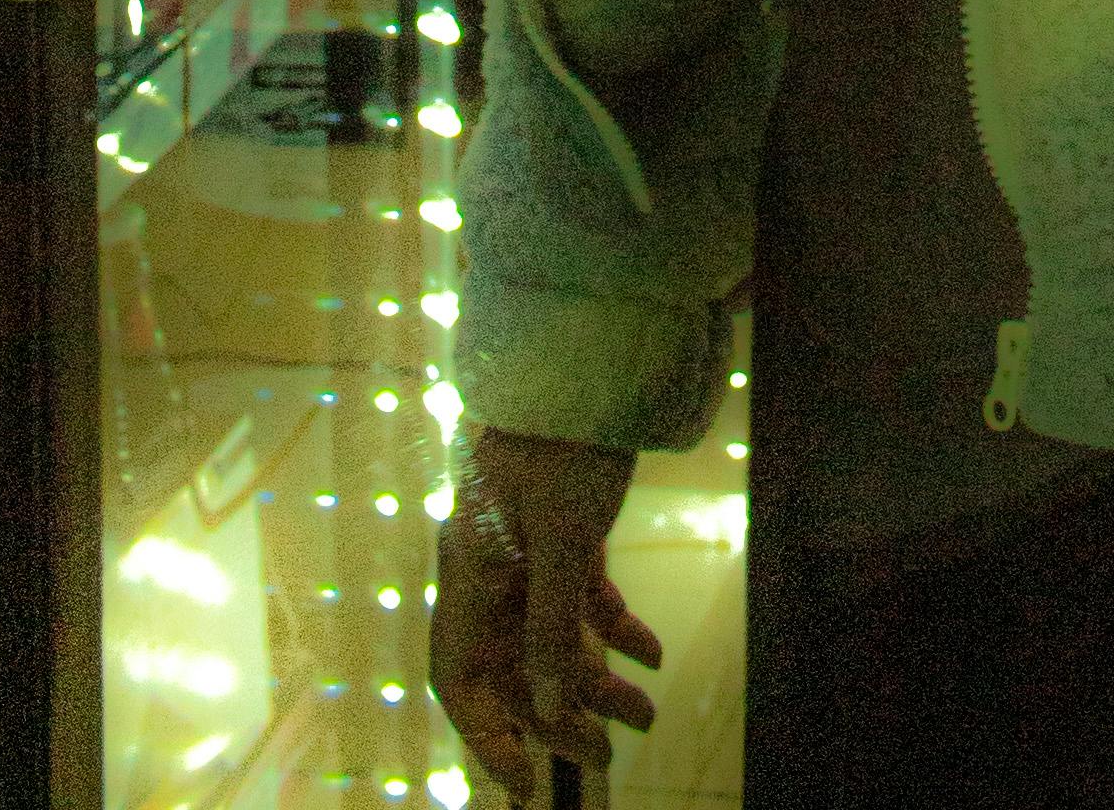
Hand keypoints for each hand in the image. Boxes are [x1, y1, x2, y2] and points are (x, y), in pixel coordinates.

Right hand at [432, 428, 660, 798]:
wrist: (587, 347)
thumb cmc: (566, 435)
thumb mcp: (564, 535)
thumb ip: (550, 621)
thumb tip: (545, 700)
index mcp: (470, 571)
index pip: (461, 678)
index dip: (487, 739)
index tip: (528, 787)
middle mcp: (488, 566)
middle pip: (513, 665)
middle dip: (559, 716)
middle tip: (608, 756)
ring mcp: (523, 545)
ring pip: (552, 634)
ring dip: (596, 679)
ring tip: (647, 715)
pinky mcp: (560, 524)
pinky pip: (579, 595)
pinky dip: (613, 626)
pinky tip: (652, 653)